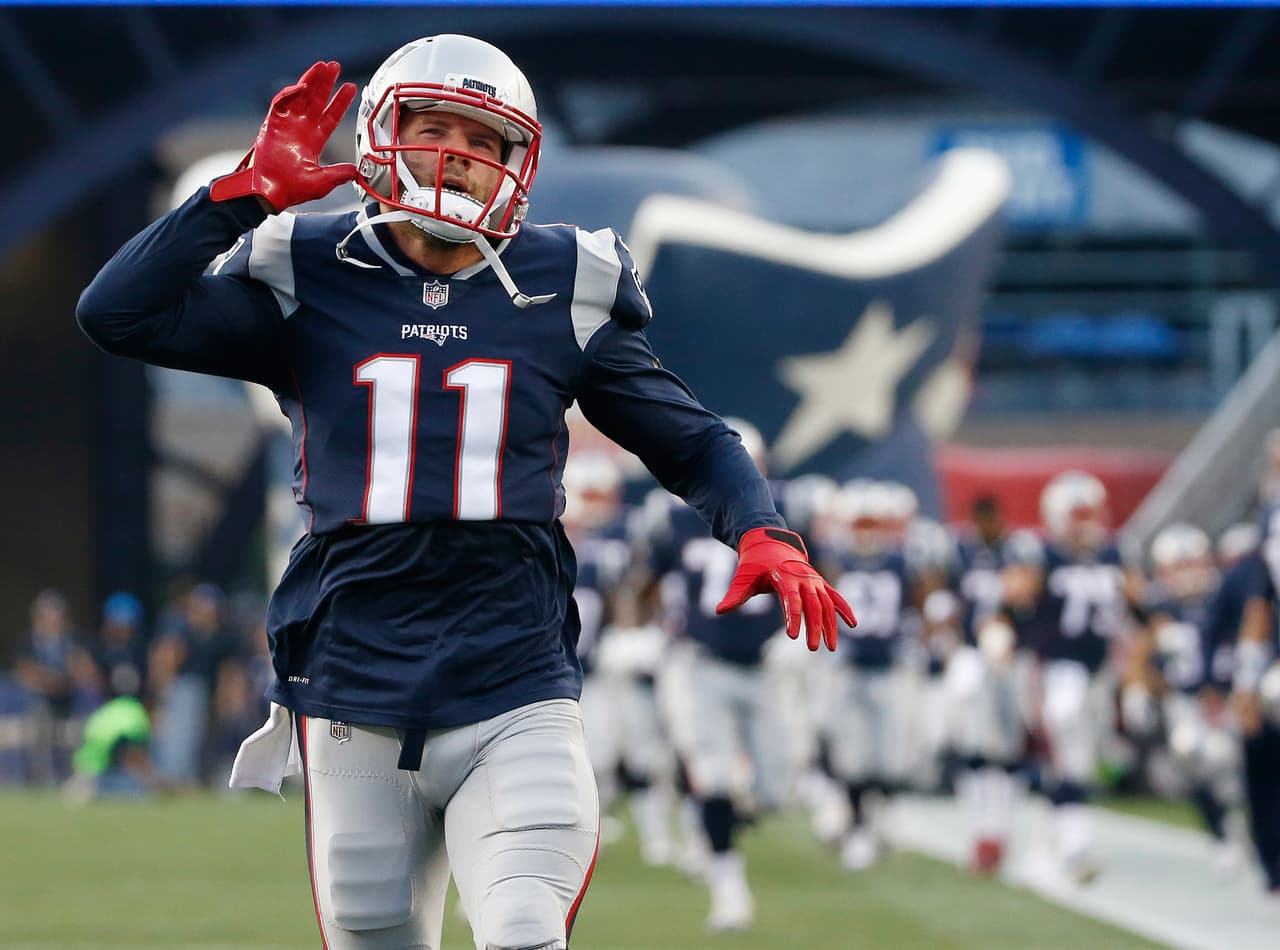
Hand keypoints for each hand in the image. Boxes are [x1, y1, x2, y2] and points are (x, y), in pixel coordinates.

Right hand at [209, 61, 358, 212]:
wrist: (268, 192)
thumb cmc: (291, 189)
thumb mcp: (322, 182)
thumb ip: (339, 174)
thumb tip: (358, 171)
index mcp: (314, 141)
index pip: (330, 116)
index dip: (340, 101)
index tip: (350, 87)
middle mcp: (301, 129)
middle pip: (316, 100)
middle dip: (325, 83)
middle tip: (335, 66)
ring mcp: (286, 125)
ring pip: (300, 96)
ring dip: (310, 80)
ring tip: (322, 66)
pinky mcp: (272, 124)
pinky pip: (281, 102)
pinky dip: (290, 93)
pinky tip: (302, 86)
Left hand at [716, 526, 855, 650]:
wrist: (770, 542)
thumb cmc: (755, 563)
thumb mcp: (743, 576)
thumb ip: (735, 594)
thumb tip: (720, 610)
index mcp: (785, 576)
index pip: (791, 600)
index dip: (793, 617)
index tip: (793, 636)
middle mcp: (803, 578)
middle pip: (812, 605)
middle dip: (814, 627)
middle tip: (812, 648)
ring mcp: (814, 580)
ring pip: (826, 604)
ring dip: (830, 625)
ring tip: (830, 647)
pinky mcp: (819, 583)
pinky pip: (834, 597)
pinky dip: (844, 609)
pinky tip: (852, 625)